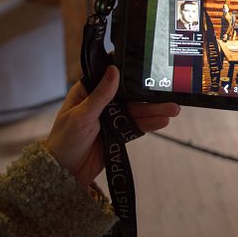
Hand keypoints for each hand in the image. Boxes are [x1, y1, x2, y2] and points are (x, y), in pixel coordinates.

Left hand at [45, 66, 179, 187]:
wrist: (64, 174)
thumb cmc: (64, 141)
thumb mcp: (81, 116)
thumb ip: (100, 95)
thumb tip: (114, 71)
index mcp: (88, 91)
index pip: (110, 75)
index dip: (128, 69)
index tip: (148, 63)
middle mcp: (101, 102)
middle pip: (129, 95)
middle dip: (149, 95)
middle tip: (169, 93)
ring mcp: (111, 118)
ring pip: (136, 111)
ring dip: (154, 111)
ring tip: (173, 110)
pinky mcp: (118, 134)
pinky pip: (136, 126)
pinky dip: (149, 124)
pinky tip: (163, 121)